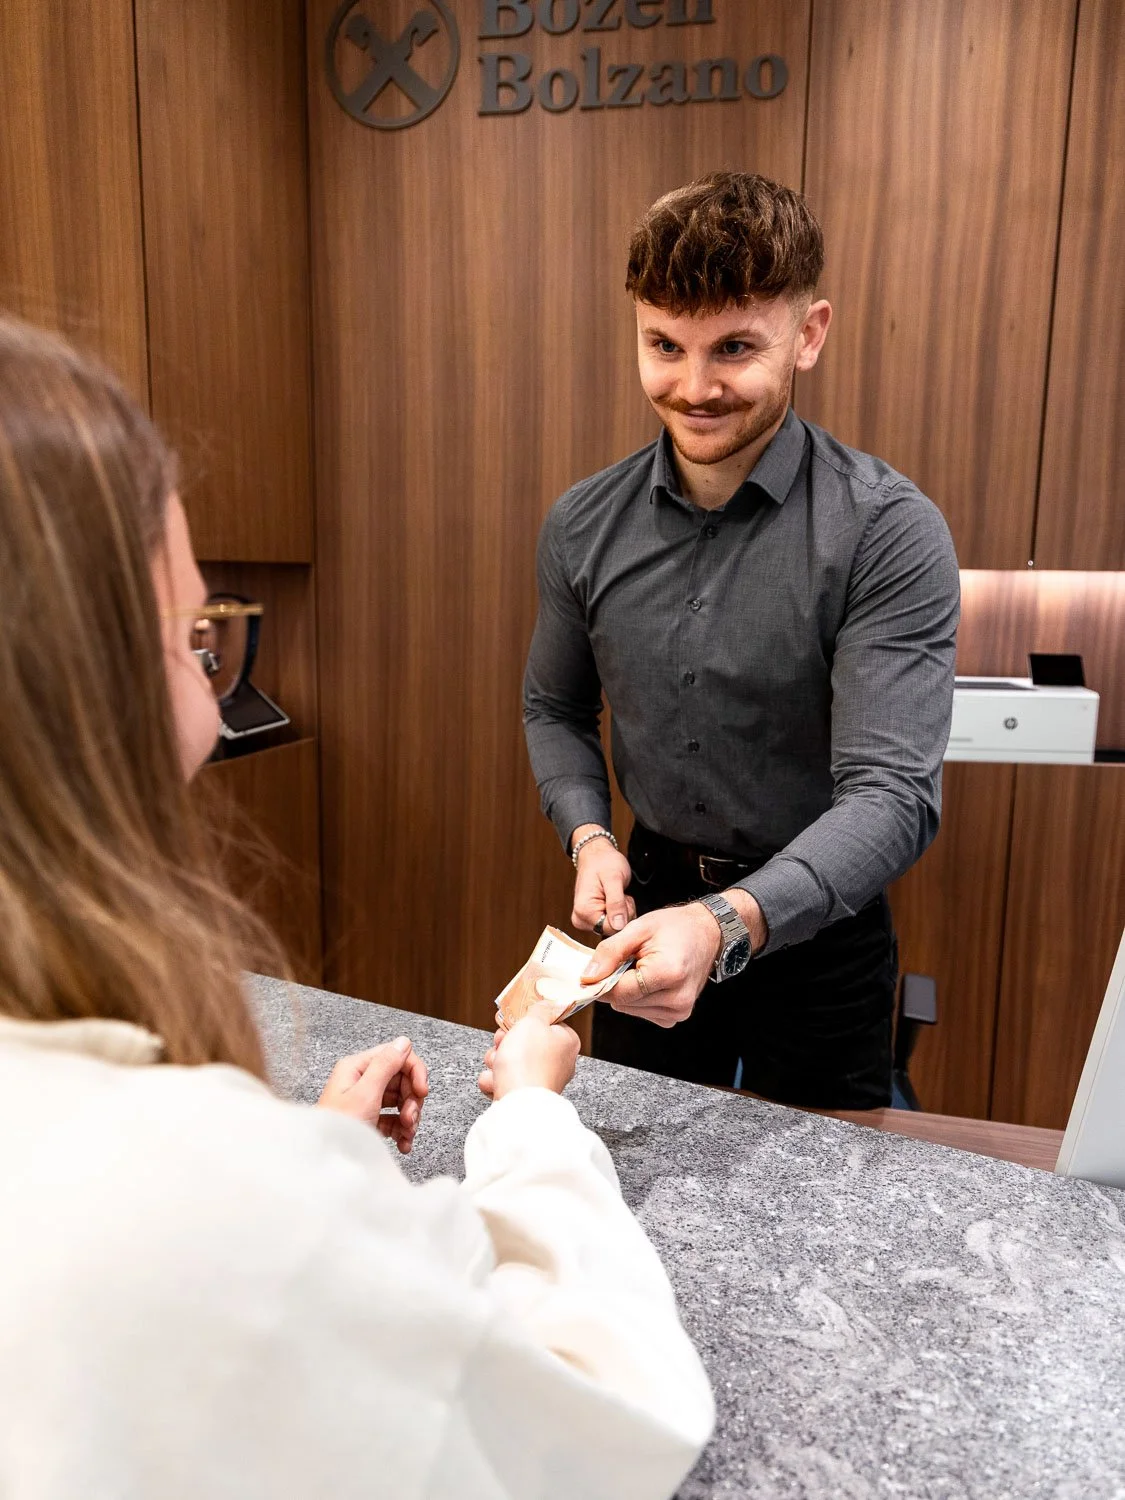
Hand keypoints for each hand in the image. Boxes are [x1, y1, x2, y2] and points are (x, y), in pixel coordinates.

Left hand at [317, 1037, 429, 1153]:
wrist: (326, 1164)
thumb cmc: (338, 1129)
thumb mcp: (365, 1094)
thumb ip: (385, 1065)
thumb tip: (403, 1042)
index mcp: (357, 1068)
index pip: (396, 1056)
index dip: (414, 1071)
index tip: (422, 1091)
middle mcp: (361, 1080)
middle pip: (401, 1079)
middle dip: (411, 1100)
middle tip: (410, 1118)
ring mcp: (366, 1100)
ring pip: (400, 1100)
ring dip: (410, 1117)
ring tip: (406, 1134)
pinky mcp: (370, 1119)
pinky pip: (394, 1118)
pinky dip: (403, 1130)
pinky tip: (403, 1143)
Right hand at [477, 1003, 580, 1100]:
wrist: (517, 1102)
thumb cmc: (528, 1060)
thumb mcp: (533, 1021)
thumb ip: (540, 1008)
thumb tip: (549, 1003)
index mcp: (566, 1043)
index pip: (546, 1023)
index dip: (526, 1021)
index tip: (515, 1021)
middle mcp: (557, 1063)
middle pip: (524, 1042)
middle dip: (505, 1042)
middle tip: (502, 1042)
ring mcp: (539, 1080)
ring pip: (509, 1061)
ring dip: (496, 1060)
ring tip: (498, 1065)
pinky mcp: (523, 1095)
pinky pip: (503, 1080)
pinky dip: (495, 1080)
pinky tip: (496, 1081)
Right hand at [570, 824, 635, 933]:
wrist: (597, 855)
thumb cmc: (605, 862)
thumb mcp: (614, 879)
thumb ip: (616, 902)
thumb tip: (618, 926)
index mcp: (584, 911)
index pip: (612, 928)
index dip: (624, 915)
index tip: (622, 898)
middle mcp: (581, 919)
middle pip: (613, 930)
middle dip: (623, 914)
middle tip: (620, 895)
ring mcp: (586, 920)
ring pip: (614, 927)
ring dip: (622, 912)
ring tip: (618, 895)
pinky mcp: (592, 919)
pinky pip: (612, 924)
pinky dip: (619, 913)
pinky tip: (616, 900)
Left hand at [580, 903, 724, 1027]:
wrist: (707, 933)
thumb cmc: (676, 927)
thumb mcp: (638, 929)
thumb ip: (610, 952)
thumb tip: (587, 977)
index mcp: (668, 974)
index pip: (618, 992)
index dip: (601, 981)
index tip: (595, 970)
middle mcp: (677, 999)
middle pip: (622, 1003)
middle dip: (616, 982)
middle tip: (628, 961)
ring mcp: (679, 1011)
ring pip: (629, 1009)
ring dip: (627, 990)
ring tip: (642, 968)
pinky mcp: (677, 1016)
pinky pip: (642, 1012)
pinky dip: (638, 998)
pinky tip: (649, 980)